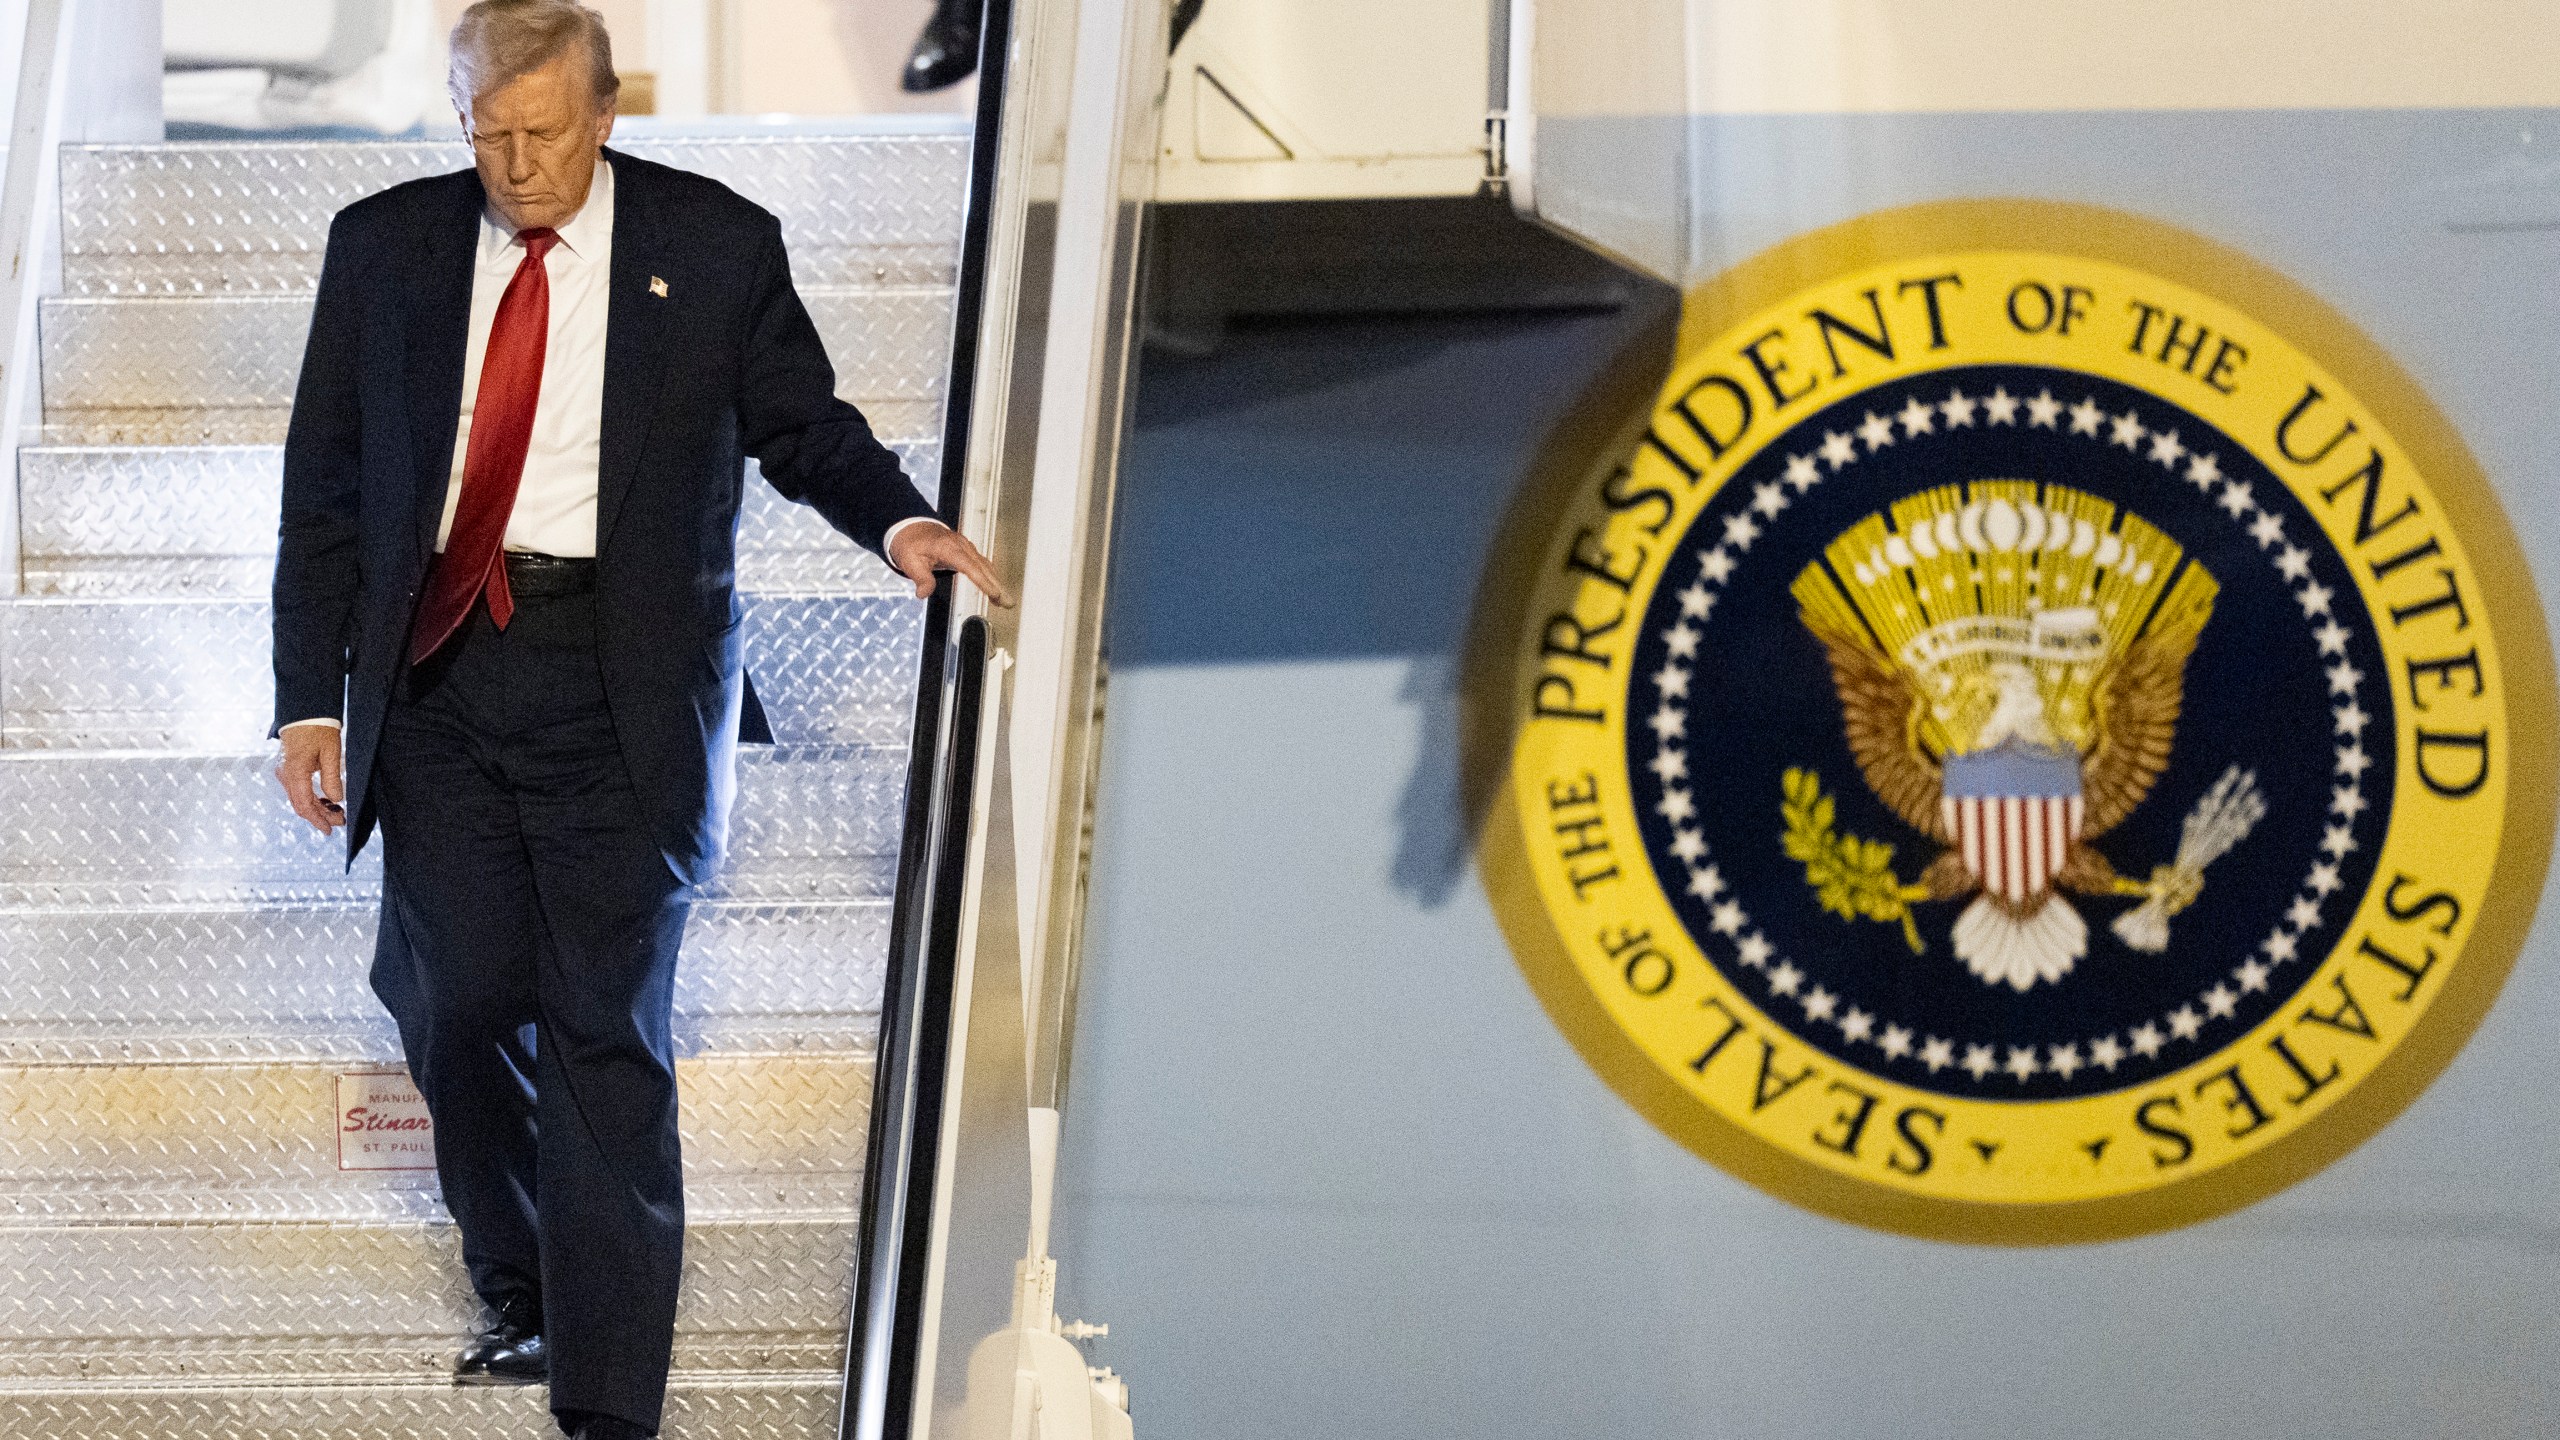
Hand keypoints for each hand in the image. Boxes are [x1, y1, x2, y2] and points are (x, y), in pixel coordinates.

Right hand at [276, 722, 345, 835]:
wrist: (304, 711)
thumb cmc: (318, 729)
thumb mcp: (331, 753)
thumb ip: (332, 778)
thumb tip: (336, 800)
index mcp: (294, 773)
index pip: (304, 805)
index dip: (318, 820)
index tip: (330, 830)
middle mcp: (285, 775)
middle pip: (301, 804)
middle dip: (320, 816)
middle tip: (340, 821)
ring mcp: (284, 772)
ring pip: (298, 798)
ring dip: (316, 807)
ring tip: (336, 812)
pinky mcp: (287, 768)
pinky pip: (297, 789)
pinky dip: (310, 797)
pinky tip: (325, 800)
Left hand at [890, 519, 1012, 606]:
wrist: (910, 528)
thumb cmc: (910, 544)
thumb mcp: (909, 561)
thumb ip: (920, 578)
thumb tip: (923, 593)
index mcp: (948, 548)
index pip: (971, 567)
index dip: (984, 582)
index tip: (994, 594)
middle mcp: (961, 546)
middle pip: (984, 568)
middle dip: (997, 586)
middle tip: (1008, 603)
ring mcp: (965, 547)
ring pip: (986, 566)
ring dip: (997, 583)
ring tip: (1006, 600)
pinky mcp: (966, 550)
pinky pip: (982, 563)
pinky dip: (991, 576)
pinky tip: (995, 587)